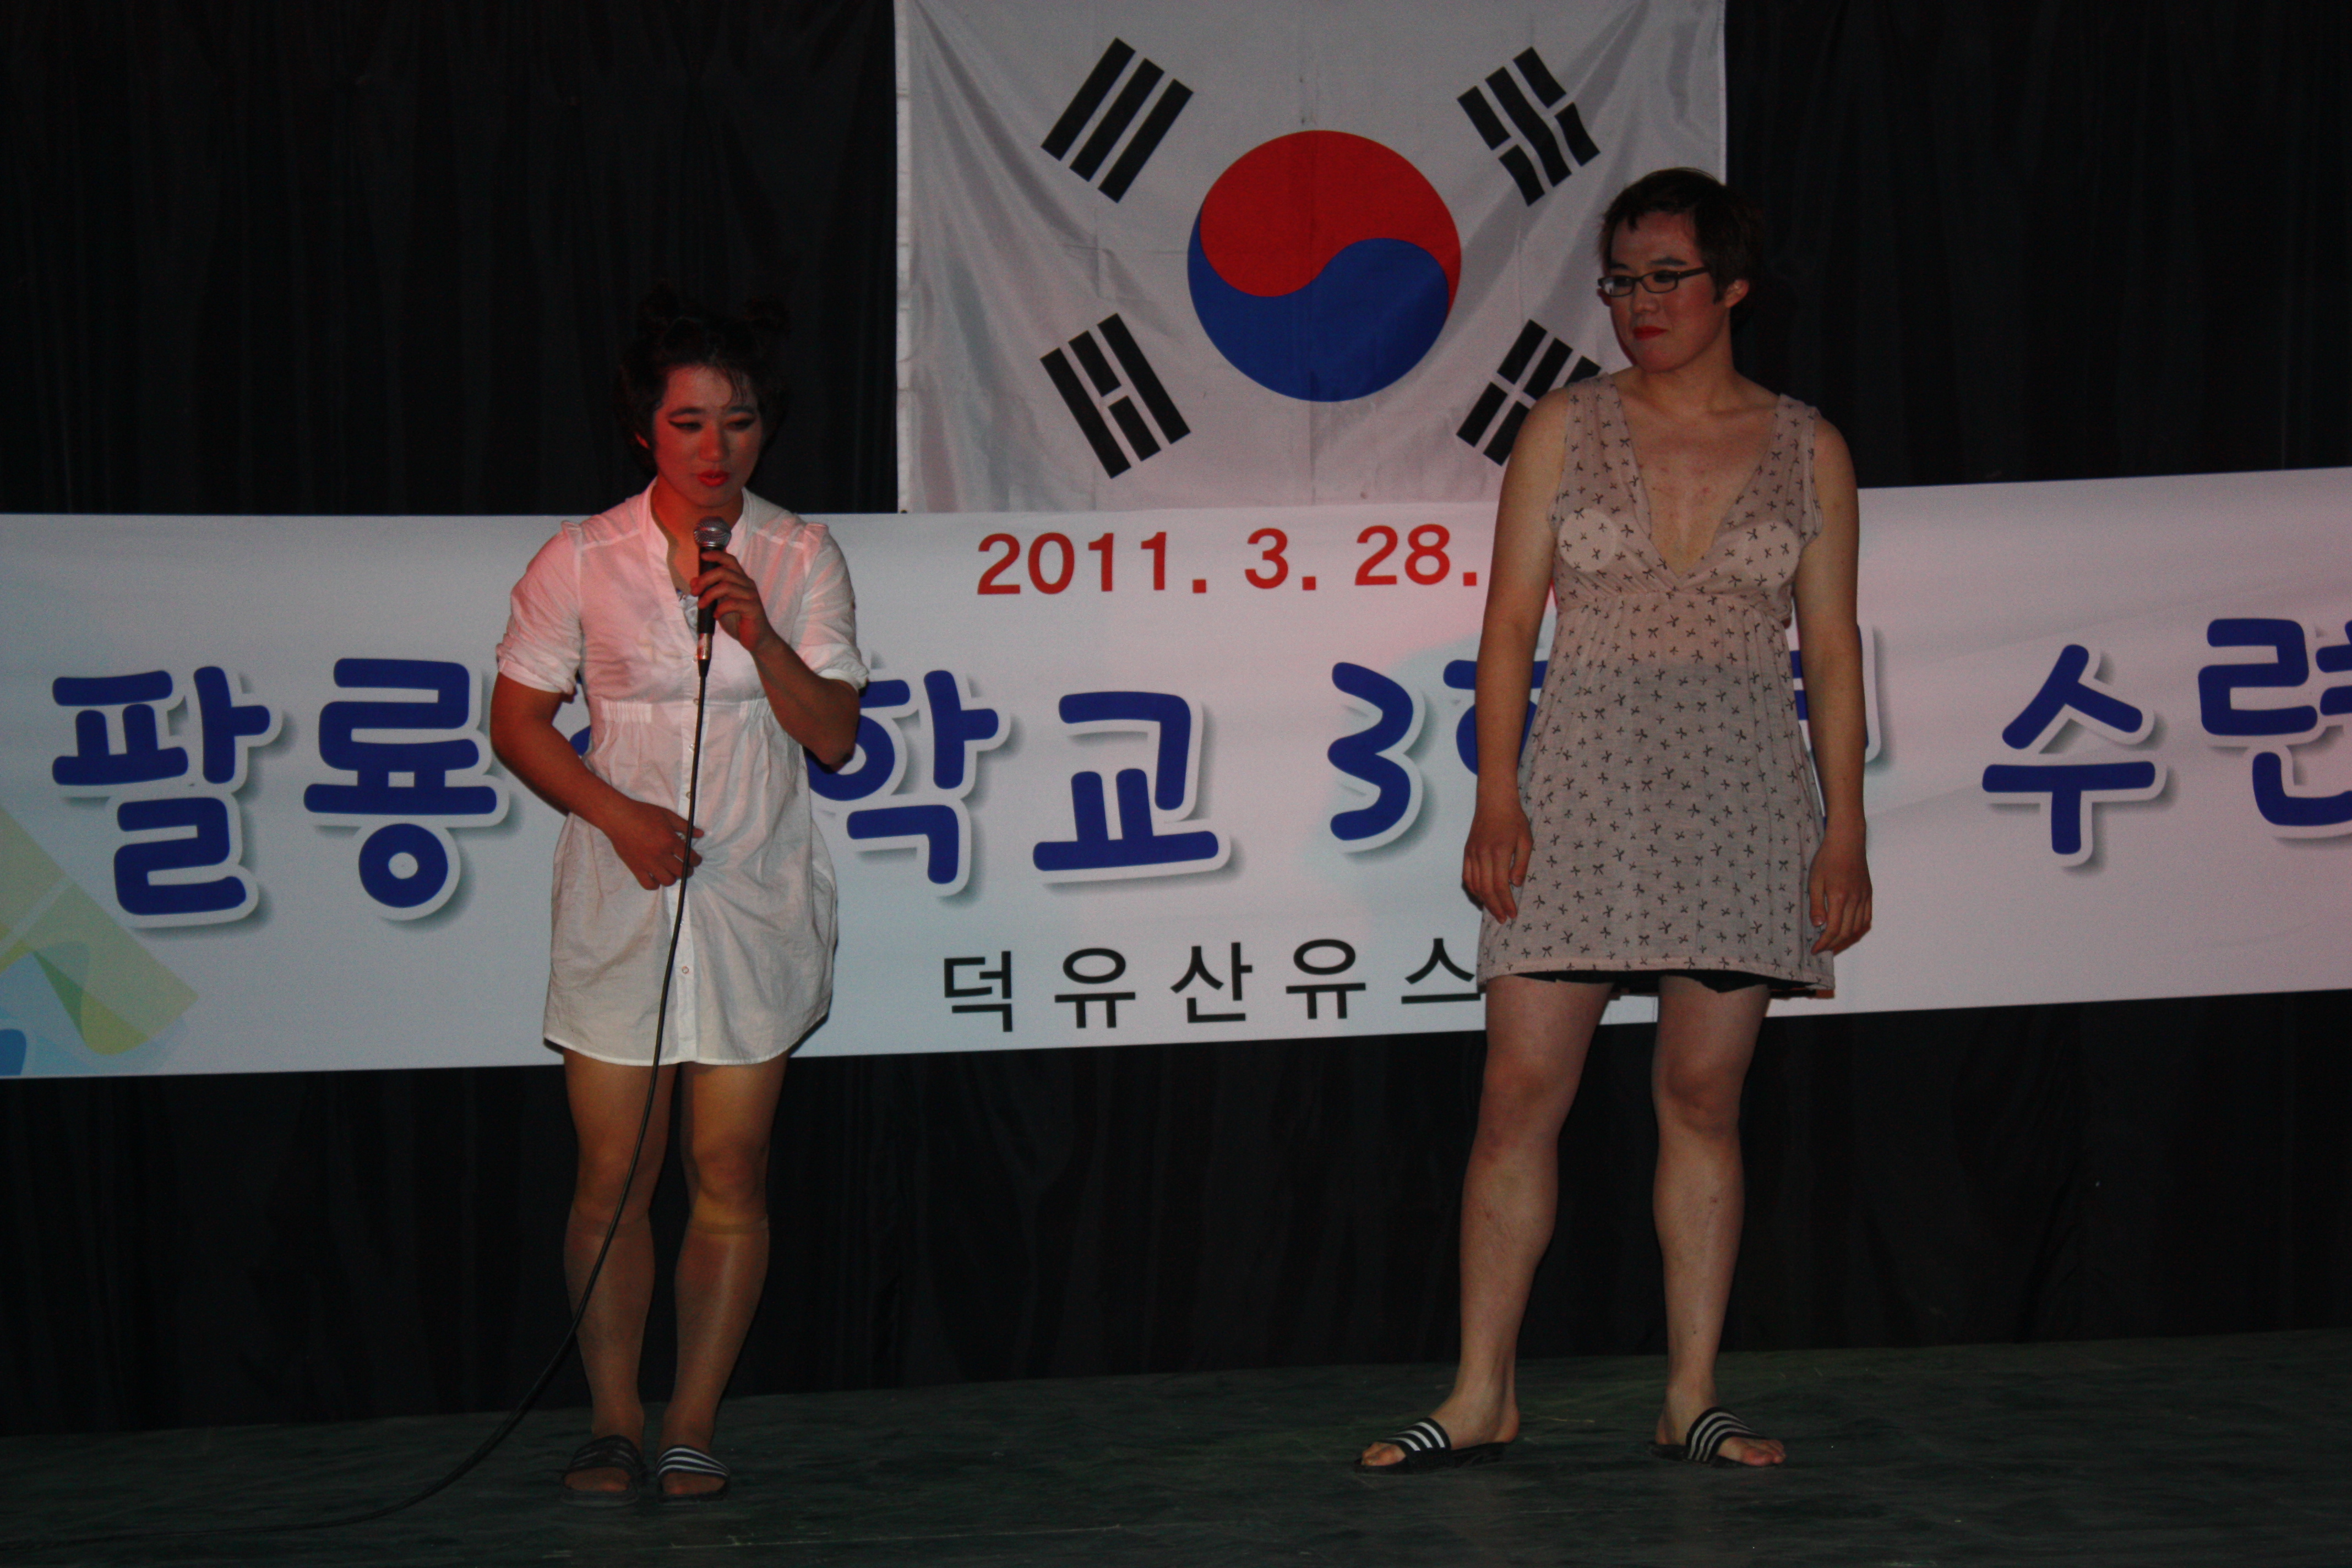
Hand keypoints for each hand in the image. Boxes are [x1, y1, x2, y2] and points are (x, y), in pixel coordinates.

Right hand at [599, 796, 703, 888]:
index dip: (696, 860)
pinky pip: (648, 884)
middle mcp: (660, 855)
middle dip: (688, 870)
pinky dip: (655, 884)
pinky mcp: (636, 868)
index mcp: (670, 841)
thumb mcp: (667, 815)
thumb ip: (685, 826)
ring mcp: (648, 863)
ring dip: (673, 877)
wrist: (618, 817)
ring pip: (667, 881)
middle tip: (686, 867)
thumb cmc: (643, 813)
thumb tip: (700, 834)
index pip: (690, 857)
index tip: (696, 860)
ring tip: (671, 871)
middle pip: (681, 872)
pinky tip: (656, 877)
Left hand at [693, 547, 778, 652]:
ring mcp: (751, 596)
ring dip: (709, 595)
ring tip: (701, 605)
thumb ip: (709, 591)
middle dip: (705, 579)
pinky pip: (733, 603)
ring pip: (727, 586)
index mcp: (740, 580)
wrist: (756, 638)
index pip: (730, 560)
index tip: (702, 556)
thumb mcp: (719, 603)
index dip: (716, 555)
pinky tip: (716, 615)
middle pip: (724, 571)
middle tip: (694, 591)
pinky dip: (721, 608)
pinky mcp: (753, 608)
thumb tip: (694, 581)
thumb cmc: (738, 620)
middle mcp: (747, 584)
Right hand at [1462, 798, 1533, 921]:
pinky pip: (1467, 876)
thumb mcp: (1526, 840)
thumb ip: (1521, 863)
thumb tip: (1515, 884)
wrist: (1494, 801)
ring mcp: (1472, 853)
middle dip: (1495, 907)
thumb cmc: (1513, 819)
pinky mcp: (1467, 852)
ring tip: (1493, 910)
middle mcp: (1482, 854)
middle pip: (1486, 889)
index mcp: (1499, 852)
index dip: (1506, 903)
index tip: (1512, 914)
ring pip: (1475, 885)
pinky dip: (1472, 889)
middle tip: (1502, 919)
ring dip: (1484, 901)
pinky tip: (1481, 896)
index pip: (1501, 885)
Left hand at [1807, 825, 1871, 953]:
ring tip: (1834, 943)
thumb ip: (1816, 904)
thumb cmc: (1827, 859)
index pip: (1833, 929)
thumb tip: (1818, 925)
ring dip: (1847, 939)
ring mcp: (1864, 897)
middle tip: (1823, 949)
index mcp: (1839, 897)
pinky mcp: (1869, 893)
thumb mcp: (1814, 880)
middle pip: (1847, 932)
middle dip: (1834, 945)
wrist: (1847, 841)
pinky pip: (1867, 918)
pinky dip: (1859, 929)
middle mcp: (1855, 900)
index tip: (1816, 950)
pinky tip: (1849, 932)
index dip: (1825, 943)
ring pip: (1859, 927)